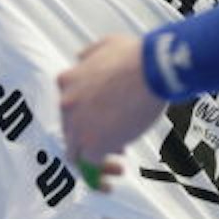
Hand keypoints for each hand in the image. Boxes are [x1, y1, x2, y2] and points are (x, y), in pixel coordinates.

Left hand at [59, 34, 162, 167]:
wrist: (152, 70)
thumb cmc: (136, 57)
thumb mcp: (103, 45)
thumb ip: (89, 55)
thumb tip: (82, 59)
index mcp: (67, 81)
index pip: (69, 108)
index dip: (86, 118)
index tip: (104, 124)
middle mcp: (66, 104)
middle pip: (70, 131)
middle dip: (92, 139)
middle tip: (116, 147)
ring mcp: (78, 125)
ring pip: (76, 152)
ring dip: (95, 160)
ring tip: (116, 167)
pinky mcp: (94, 143)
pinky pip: (90, 166)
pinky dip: (101, 173)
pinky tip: (118, 171)